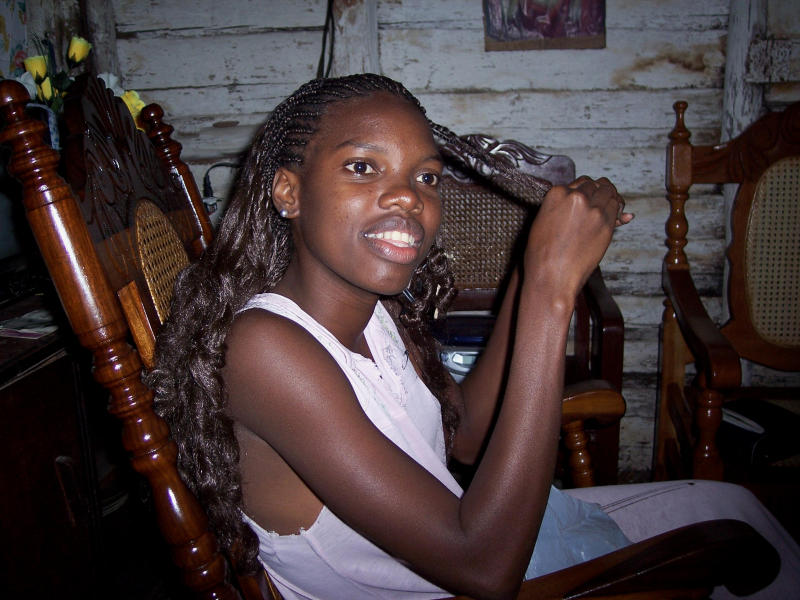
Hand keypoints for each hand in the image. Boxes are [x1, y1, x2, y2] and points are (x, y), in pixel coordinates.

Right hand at [523, 176, 631, 300]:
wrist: (552, 275)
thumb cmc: (542, 254)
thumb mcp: (544, 221)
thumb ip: (561, 206)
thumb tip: (577, 201)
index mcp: (557, 194)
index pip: (578, 182)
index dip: (584, 190)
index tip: (587, 198)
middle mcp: (576, 197)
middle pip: (595, 185)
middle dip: (598, 191)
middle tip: (601, 199)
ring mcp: (593, 209)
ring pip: (609, 192)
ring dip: (610, 197)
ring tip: (611, 205)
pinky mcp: (606, 223)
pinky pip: (616, 207)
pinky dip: (618, 209)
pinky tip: (618, 214)